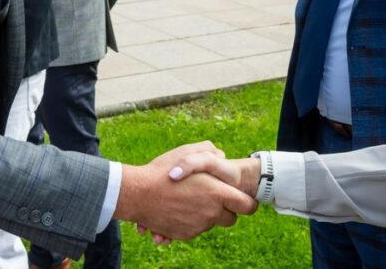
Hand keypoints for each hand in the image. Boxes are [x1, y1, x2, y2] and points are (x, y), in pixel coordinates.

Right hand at [114, 142, 256, 241]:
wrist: (138, 194)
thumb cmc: (163, 171)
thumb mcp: (187, 152)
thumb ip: (209, 150)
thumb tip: (221, 154)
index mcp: (217, 193)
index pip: (247, 206)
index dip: (248, 203)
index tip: (243, 201)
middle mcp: (211, 213)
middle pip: (231, 219)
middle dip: (225, 211)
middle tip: (210, 199)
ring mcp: (199, 226)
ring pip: (210, 224)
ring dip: (203, 215)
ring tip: (185, 201)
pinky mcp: (185, 235)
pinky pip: (194, 230)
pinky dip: (188, 222)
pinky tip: (175, 210)